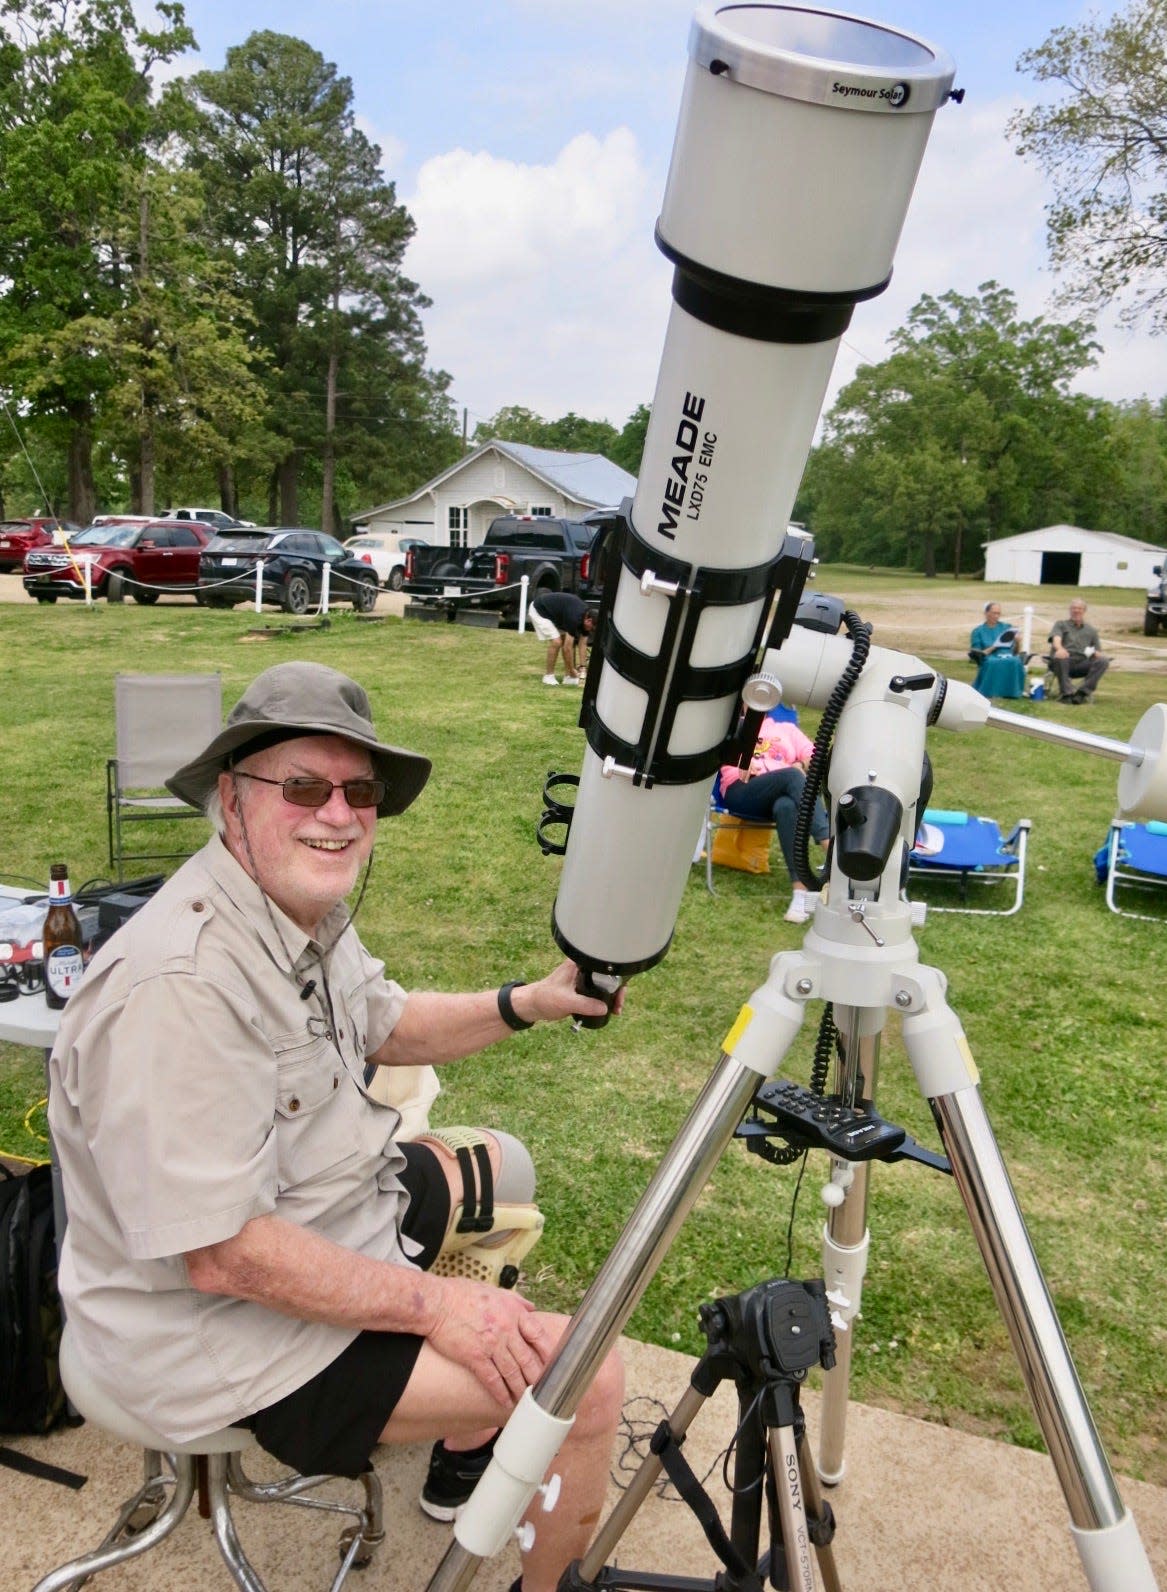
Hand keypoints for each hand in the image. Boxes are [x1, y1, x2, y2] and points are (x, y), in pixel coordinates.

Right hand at [426, 1276, 550, 1404]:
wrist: (436, 1302)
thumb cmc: (463, 1294)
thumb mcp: (495, 1290)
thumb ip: (516, 1300)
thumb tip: (532, 1307)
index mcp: (513, 1312)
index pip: (538, 1335)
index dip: (547, 1352)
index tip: (553, 1364)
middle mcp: (506, 1329)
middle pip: (528, 1358)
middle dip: (537, 1376)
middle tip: (543, 1390)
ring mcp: (491, 1344)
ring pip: (513, 1372)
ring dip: (520, 1388)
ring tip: (526, 1400)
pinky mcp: (475, 1357)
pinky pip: (492, 1379)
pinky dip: (500, 1392)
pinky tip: (505, 1401)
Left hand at [517, 958, 624, 1024]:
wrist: (532, 1006)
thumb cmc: (544, 998)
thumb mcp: (566, 1001)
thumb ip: (585, 1004)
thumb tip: (605, 1008)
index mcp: (578, 965)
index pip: (604, 967)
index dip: (616, 979)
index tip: (619, 992)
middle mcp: (582, 970)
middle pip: (608, 977)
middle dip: (616, 991)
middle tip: (618, 1005)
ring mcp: (582, 980)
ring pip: (604, 986)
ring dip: (611, 997)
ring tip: (615, 1010)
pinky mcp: (581, 991)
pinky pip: (598, 994)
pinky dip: (604, 1002)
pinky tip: (608, 1010)